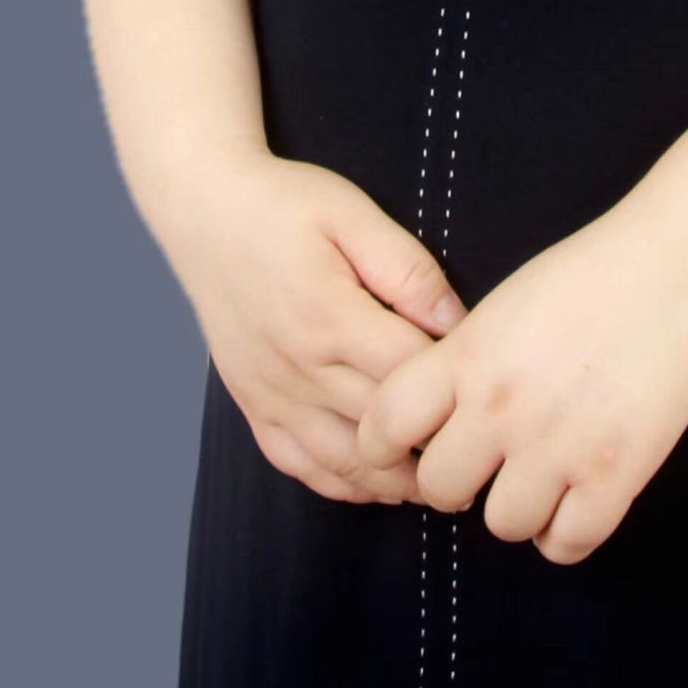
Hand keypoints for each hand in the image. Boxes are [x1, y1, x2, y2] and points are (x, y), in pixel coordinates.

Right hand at [163, 149, 468, 505]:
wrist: (203, 211)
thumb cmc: (282, 204)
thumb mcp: (352, 215)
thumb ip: (408, 269)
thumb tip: (456, 321)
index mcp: (330, 318)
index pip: (410, 373)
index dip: (453, 383)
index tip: (484, 385)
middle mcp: (298, 368)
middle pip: (382, 427)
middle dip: (434, 442)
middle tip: (479, 445)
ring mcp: (270, 394)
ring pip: (342, 463)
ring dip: (393, 481)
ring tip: (438, 478)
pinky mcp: (251, 404)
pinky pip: (297, 464)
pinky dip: (339, 483)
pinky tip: (374, 481)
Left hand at [353, 207, 687, 564]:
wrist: (672, 268)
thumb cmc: (590, 275)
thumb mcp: (503, 307)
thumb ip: (465, 361)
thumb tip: (441, 417)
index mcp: (468, 357)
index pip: (385, 424)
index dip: (385, 445)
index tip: (407, 449)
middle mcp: (501, 407)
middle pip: (439, 488)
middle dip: (457, 481)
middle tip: (486, 464)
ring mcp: (558, 447)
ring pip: (501, 525)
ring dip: (517, 508)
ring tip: (541, 481)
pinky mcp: (613, 476)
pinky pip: (566, 544)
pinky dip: (565, 532)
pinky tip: (576, 500)